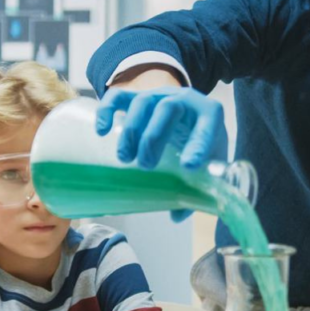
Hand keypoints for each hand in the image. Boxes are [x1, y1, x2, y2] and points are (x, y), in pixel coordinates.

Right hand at [97, 88, 226, 221]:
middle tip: (145, 165)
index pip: (207, 123)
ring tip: (124, 158)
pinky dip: (107, 110)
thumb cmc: (199, 138)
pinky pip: (118, 96)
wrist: (187, 111)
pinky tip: (101, 130)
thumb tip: (177, 215)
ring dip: (131, 131)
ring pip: (142, 102)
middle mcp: (183, 99)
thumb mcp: (207, 158)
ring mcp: (157, 95)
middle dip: (154, 137)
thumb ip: (197, 186)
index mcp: (209, 114)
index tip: (189, 167)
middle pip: (167, 109)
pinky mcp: (135, 96)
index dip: (199, 144)